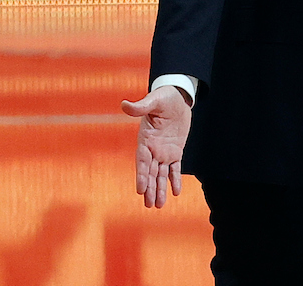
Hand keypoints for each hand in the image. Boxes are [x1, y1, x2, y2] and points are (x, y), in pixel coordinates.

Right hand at [121, 86, 191, 207]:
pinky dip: (175, 180)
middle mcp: (152, 149)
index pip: (142, 161)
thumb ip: (141, 106)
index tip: (141, 190)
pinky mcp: (175, 151)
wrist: (177, 96)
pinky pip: (175, 168)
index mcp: (145, 139)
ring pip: (161, 174)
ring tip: (159, 205)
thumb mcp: (154, 101)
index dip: (142, 176)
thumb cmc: (163, 97)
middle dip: (150, 189)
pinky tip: (176, 192)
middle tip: (150, 206)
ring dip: (160, 189)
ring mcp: (163, 151)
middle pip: (151, 173)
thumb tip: (124, 104)